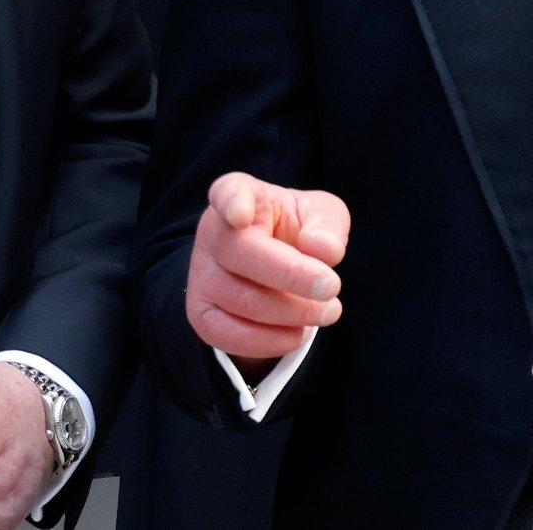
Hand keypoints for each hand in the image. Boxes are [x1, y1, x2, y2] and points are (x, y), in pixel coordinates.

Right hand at [185, 172, 349, 377]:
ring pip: (242, 300)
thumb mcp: (322, 216)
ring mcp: (201, 274)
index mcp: (241, 194)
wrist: (275, 270)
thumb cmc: (298, 231)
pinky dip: (270, 341)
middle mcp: (212, 232)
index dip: (232, 202)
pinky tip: (298, 332)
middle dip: (291, 274)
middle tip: (332, 286)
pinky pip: (230, 335)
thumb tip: (324, 250)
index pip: (228, 192)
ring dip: (292, 312)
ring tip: (327, 311)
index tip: (241, 214)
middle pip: (241, 253)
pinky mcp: (200, 313)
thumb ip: (328, 226)